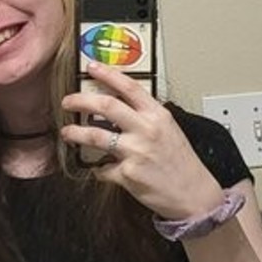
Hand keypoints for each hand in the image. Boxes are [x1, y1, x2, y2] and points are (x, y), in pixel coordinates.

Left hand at [61, 64, 223, 220]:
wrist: (193, 194)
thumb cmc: (182, 163)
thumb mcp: (169, 130)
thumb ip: (146, 117)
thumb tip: (120, 108)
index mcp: (158, 115)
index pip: (129, 87)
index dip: (107, 74)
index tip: (91, 67)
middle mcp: (146, 130)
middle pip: (106, 105)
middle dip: (80, 100)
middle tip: (68, 101)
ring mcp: (135, 152)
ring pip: (95, 135)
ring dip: (75, 133)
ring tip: (68, 133)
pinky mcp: (127, 174)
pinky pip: (102, 169)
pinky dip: (98, 169)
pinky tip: (101, 169)